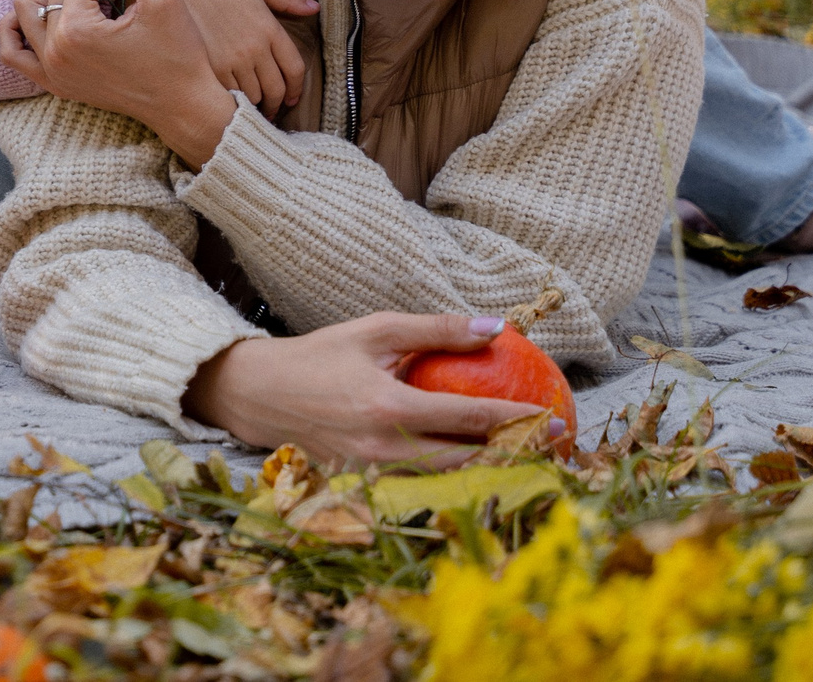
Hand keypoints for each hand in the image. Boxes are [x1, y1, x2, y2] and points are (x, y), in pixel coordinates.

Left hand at [0, 0, 240, 166]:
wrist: (185, 106)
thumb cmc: (180, 53)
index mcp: (78, 30)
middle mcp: (54, 51)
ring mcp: (51, 71)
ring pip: (25, 8)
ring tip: (92, 4)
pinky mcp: (55, 84)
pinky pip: (12, 52)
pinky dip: (18, 29)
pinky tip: (45, 19)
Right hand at [160, 0, 316, 113]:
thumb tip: (314, 7)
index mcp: (270, 29)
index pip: (295, 69)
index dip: (296, 89)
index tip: (291, 99)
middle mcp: (256, 48)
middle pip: (276, 89)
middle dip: (277, 104)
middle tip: (271, 110)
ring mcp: (234, 61)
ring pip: (254, 97)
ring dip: (257, 107)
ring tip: (252, 110)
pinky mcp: (213, 70)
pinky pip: (231, 96)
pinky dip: (235, 104)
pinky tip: (231, 105)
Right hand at [183, 313, 561, 468]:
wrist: (260, 395)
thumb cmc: (321, 355)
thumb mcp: (376, 331)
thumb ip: (437, 330)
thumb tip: (494, 326)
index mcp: (388, 408)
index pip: (467, 419)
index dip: (514, 419)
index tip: (550, 416)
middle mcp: (383, 449)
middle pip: (466, 461)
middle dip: (514, 455)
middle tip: (552, 444)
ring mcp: (373, 475)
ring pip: (446, 481)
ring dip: (490, 471)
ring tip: (528, 459)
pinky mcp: (364, 487)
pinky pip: (420, 485)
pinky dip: (454, 478)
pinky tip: (480, 467)